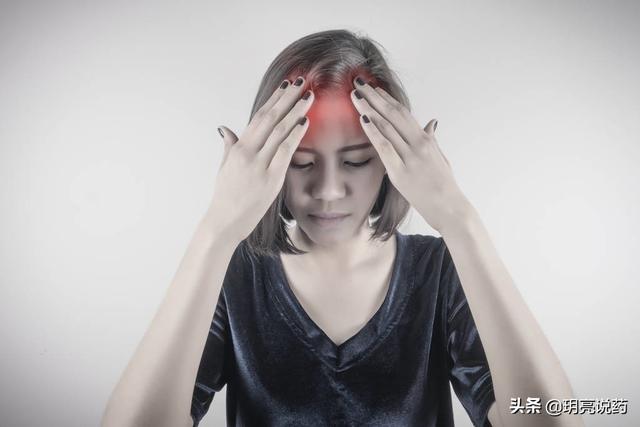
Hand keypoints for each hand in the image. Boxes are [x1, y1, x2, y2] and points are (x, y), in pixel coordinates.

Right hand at [207, 77, 313, 241]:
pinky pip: (284, 152)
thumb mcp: (224, 169)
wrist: (224, 222)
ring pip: (279, 131)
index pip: (259, 117)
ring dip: (295, 111)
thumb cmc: (225, 198)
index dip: (274, 100)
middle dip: (287, 98)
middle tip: (302, 82)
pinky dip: (294, 135)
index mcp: (238, 149)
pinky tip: (304, 122)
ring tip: (309, 96)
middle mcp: (248, 153)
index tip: (286, 86)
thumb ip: (229, 147)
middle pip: (270, 119)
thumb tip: (225, 129)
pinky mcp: (269, 179)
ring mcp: (258, 166)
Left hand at [349, 77, 472, 233]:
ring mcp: (409, 158)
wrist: (450, 207)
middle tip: (358, 82)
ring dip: (369, 109)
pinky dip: (373, 132)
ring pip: (387, 127)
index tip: (374, 87)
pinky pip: (385, 148)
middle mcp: (417, 144)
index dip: (386, 99)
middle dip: (374, 97)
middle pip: (392, 114)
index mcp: (425, 140)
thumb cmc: (444, 184)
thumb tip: (432, 122)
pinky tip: (363, 119)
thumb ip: (432, 139)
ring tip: (355, 95)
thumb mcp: (439, 157)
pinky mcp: (400, 172)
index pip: (402, 113)